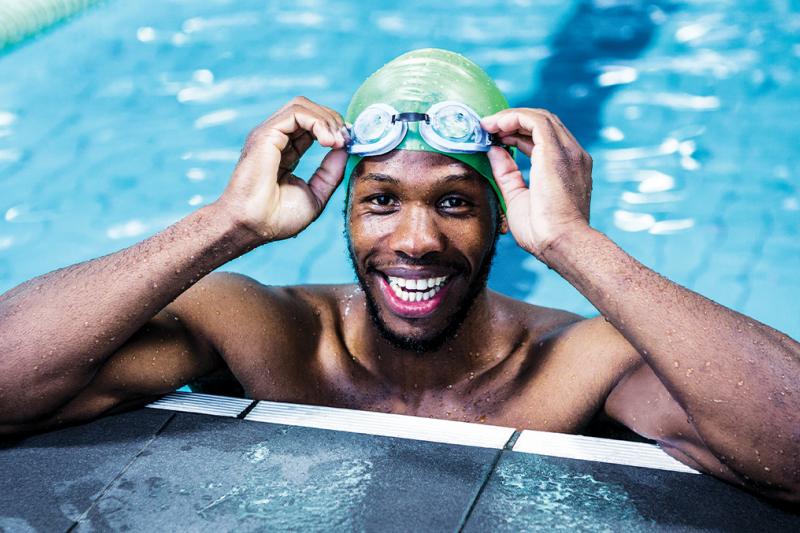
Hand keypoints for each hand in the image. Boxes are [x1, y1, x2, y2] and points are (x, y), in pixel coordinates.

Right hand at [217, 96, 348, 242]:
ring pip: (302, 105)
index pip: (310, 126)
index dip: (333, 129)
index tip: (349, 144)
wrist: (254, 227)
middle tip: (346, 140)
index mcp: (285, 151)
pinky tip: (328, 142)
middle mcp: (275, 139)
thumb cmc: (277, 218)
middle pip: (308, 110)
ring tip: (337, 141)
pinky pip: (296, 112)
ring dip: (327, 119)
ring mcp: (269, 134)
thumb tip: (344, 149)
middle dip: (333, 120)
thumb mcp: (315, 194)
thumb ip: (330, 172)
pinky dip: (318, 122)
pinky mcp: (266, 134)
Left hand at [481, 108, 592, 259]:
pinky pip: (535, 121)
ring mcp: (568, 152)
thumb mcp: (518, 197)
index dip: (518, 133)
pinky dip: (514, 118)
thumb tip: (494, 151)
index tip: (496, 138)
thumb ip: (507, 173)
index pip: (544, 138)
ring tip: (488, 125)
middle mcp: (573, 155)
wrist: (562, 243)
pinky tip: (496, 125)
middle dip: (513, 121)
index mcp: (567, 168)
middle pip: (543, 123)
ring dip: (511, 117)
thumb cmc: (544, 232)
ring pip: (540, 117)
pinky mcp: (557, 152)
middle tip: (488, 128)